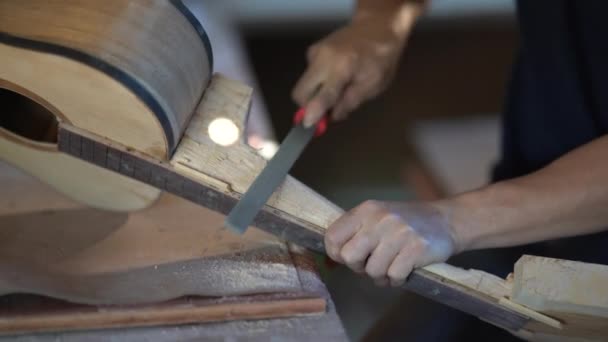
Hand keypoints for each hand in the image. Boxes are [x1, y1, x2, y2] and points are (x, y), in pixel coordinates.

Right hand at [292, 11, 412, 126]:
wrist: (377, 26)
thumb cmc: (381, 56)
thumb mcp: (374, 84)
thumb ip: (351, 102)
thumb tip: (332, 116)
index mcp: (342, 66)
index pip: (322, 95)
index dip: (313, 113)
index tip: (307, 125)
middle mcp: (322, 58)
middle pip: (300, 93)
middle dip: (309, 106)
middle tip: (328, 111)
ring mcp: (315, 53)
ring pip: (305, 86)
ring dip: (317, 94)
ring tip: (340, 89)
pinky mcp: (312, 51)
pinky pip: (310, 76)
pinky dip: (320, 83)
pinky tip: (337, 77)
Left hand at [324, 200, 458, 286]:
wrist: (446, 220)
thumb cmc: (406, 222)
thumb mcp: (378, 217)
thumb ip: (356, 232)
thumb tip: (333, 256)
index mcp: (366, 210)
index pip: (333, 236)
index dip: (336, 253)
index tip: (348, 258)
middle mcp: (380, 219)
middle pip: (349, 257)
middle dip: (358, 266)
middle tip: (371, 263)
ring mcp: (399, 233)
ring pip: (372, 271)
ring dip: (381, 276)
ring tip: (391, 267)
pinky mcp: (416, 249)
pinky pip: (394, 276)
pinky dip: (397, 279)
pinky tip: (404, 270)